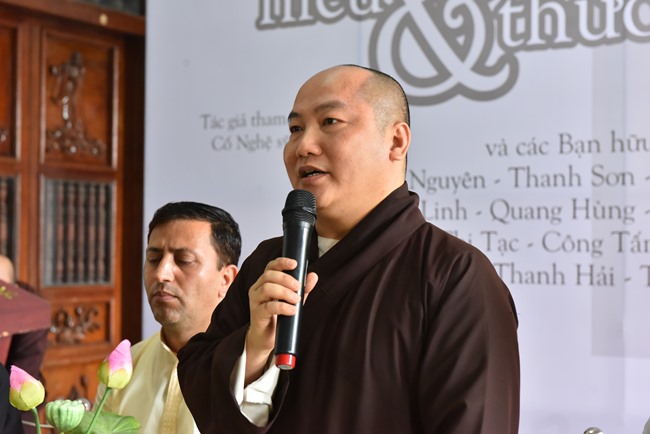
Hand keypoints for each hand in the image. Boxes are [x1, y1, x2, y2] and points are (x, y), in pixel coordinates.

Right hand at [244, 257, 317, 384]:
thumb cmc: (279, 316)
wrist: (267, 338)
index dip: (282, 262)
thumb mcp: (293, 300)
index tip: (295, 264)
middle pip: (269, 275)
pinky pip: (268, 306)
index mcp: (265, 282)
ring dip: (284, 292)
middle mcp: (257, 289)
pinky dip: (282, 307)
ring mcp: (255, 301)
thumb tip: (313, 275)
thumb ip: (302, 289)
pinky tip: (292, 310)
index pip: (271, 266)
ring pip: (267, 288)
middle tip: (299, 287)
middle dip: (286, 279)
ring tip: (296, 300)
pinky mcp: (256, 314)